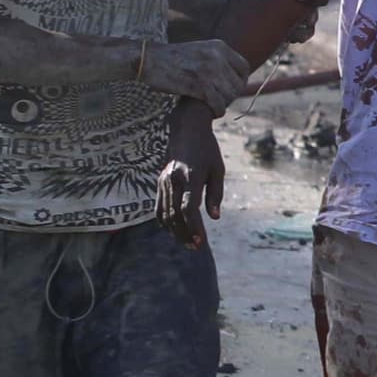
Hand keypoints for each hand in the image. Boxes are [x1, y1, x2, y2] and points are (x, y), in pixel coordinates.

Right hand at [138, 36, 251, 114]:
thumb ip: (217, 60)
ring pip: (230, 95)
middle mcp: (217, 57)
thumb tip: (235, 79)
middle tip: (219, 99)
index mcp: (219, 46)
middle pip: (238, 84)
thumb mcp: (200, 51)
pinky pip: (218, 104)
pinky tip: (211, 111)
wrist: (149, 59)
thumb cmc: (172, 59)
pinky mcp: (199, 85)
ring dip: (223, 104)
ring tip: (213, 105)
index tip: (232, 89)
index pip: (244, 67)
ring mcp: (209, 71)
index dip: (241, 81)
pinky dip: (217, 111)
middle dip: (231, 95)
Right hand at [157, 121, 224, 244]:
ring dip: (175, 232)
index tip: (201, 241)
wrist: (186, 130)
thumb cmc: (207, 150)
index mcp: (190, 176)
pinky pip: (158, 207)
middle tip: (196, 247)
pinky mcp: (159, 183)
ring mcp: (164, 182)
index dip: (194, 227)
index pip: (189, 208)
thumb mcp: (218, 169)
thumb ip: (215, 194)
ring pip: (165, 214)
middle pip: (175, 215)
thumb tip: (215, 217)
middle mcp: (174, 180)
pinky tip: (174, 230)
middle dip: (185, 234)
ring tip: (188, 243)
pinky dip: (164, 222)